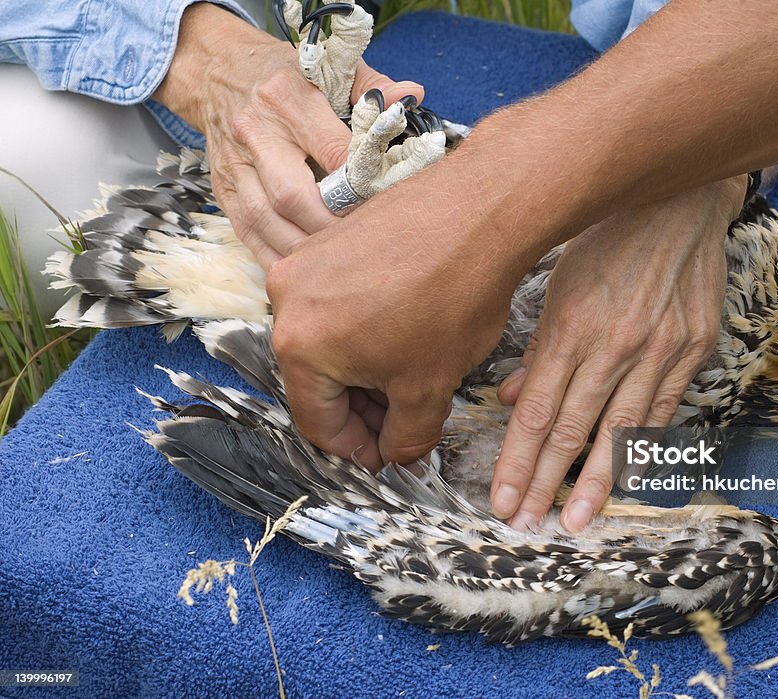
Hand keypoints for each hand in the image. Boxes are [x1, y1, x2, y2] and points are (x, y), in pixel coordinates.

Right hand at [153, 3, 423, 267]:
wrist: (218, 72)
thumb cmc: (284, 75)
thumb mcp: (328, 68)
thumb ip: (372, 86)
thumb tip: (413, 96)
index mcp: (288, 98)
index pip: (331, 151)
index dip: (360, 185)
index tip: (384, 203)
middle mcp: (256, 132)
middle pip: (291, 195)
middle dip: (330, 226)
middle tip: (363, 243)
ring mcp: (234, 165)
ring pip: (266, 220)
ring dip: (303, 249)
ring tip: (337, 262)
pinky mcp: (223, 190)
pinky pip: (248, 234)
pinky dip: (276, 257)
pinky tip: (303, 270)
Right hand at [265, 162, 527, 468]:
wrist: (481, 214)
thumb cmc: (454, 297)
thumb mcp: (430, 389)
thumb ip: (406, 438)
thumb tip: (396, 454)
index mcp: (299, 347)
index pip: (317, 422)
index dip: (357, 449)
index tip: (386, 454)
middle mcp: (287, 300)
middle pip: (317, 378)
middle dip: (363, 406)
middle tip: (404, 418)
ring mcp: (306, 261)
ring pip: (328, 339)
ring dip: (365, 365)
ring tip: (412, 371)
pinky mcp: (331, 237)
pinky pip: (337, 299)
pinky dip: (365, 324)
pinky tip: (406, 328)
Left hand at [490, 177, 745, 531]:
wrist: (679, 202)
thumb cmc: (607, 240)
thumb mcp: (558, 284)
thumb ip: (538, 347)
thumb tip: (515, 399)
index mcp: (571, 326)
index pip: (537, 412)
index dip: (517, 461)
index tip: (502, 500)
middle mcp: (614, 344)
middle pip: (573, 429)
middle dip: (545, 482)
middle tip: (527, 525)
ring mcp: (659, 350)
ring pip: (620, 430)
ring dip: (595, 482)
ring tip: (574, 520)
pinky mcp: (694, 349)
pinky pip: (664, 411)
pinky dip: (643, 449)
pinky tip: (628, 481)